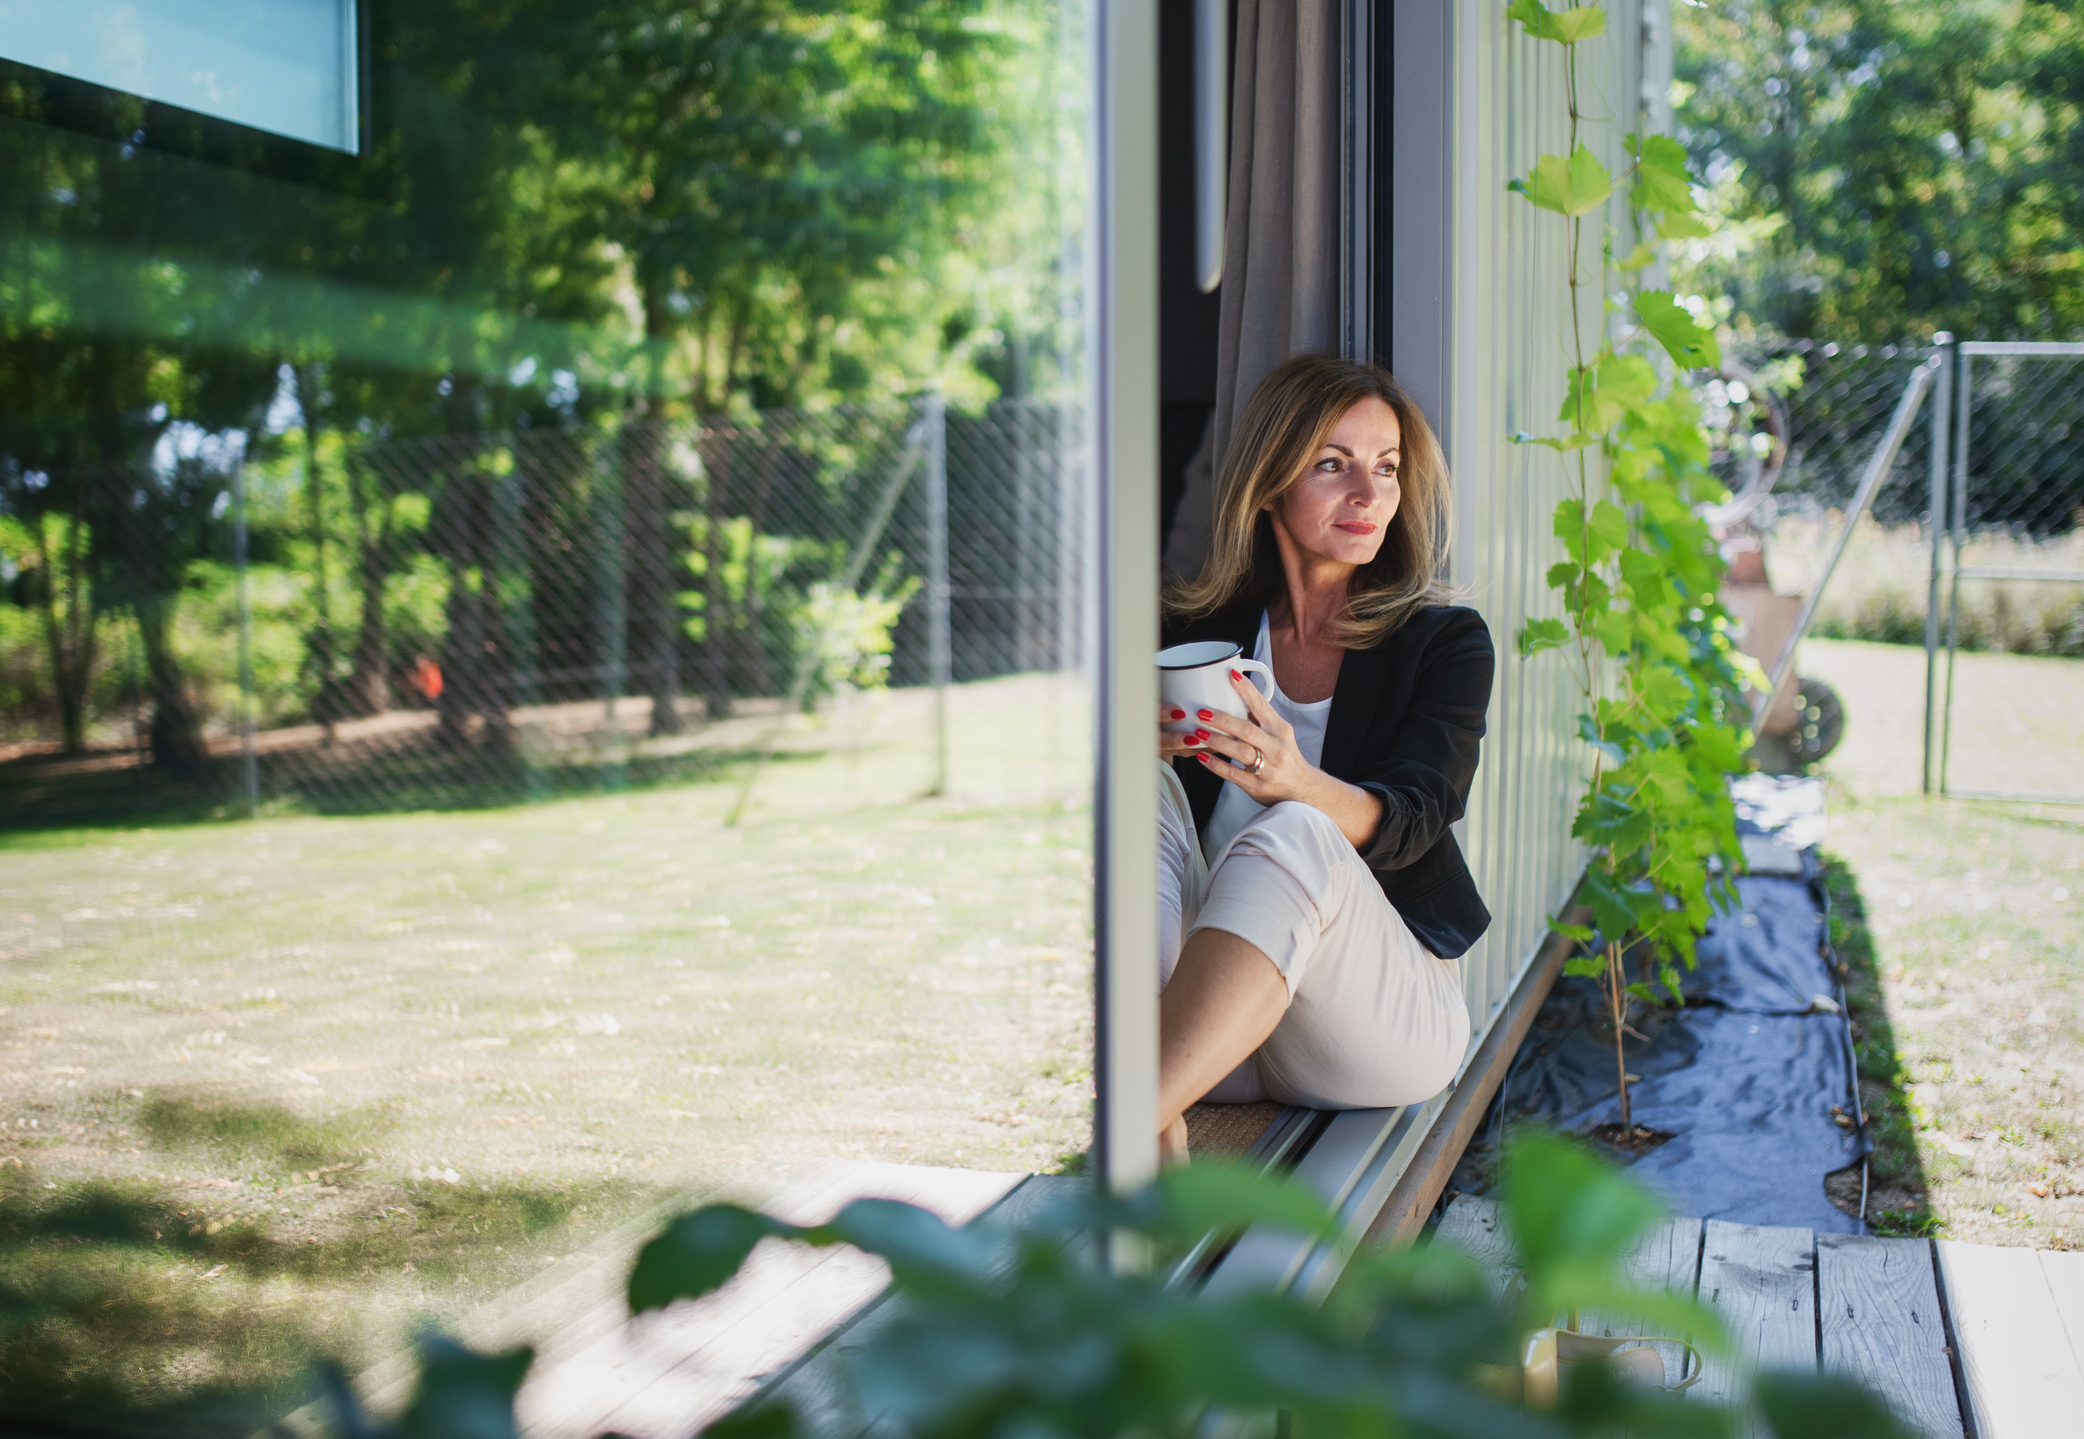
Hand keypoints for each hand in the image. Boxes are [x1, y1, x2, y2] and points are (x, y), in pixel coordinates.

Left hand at [1169, 670, 1383, 849]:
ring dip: (1217, 742)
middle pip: (1248, 730)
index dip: (1247, 690)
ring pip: (1240, 751)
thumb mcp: (1280, 735)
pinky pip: (1233, 774)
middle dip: (1224, 720)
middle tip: (1203, 711)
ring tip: (1198, 733)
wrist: (1302, 790)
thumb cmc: (1286, 758)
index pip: (1263, 706)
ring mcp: (1267, 768)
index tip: (1232, 675)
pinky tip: (1202, 757)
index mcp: (1280, 731)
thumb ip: (1260, 719)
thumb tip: (1237, 695)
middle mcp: (1276, 748)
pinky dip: (1216, 765)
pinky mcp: (1257, 786)